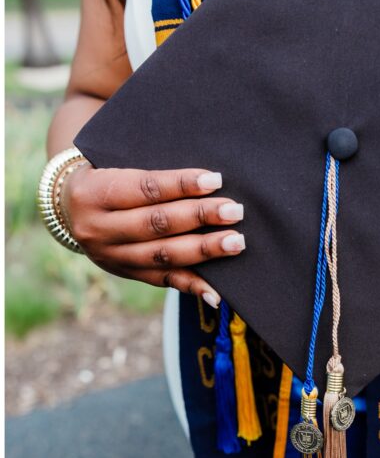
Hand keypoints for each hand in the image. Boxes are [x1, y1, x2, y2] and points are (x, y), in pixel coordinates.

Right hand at [61, 165, 244, 306]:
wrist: (67, 206)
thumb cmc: (105, 176)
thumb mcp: (114, 166)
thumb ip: (151, 174)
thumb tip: (207, 179)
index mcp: (94, 193)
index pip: (145, 189)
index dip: (182, 185)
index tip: (216, 180)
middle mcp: (99, 229)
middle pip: (157, 224)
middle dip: (200, 217)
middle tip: (234, 211)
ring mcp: (111, 256)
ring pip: (163, 255)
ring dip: (204, 250)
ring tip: (235, 242)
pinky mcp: (126, 273)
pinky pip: (163, 281)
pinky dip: (193, 286)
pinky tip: (218, 292)